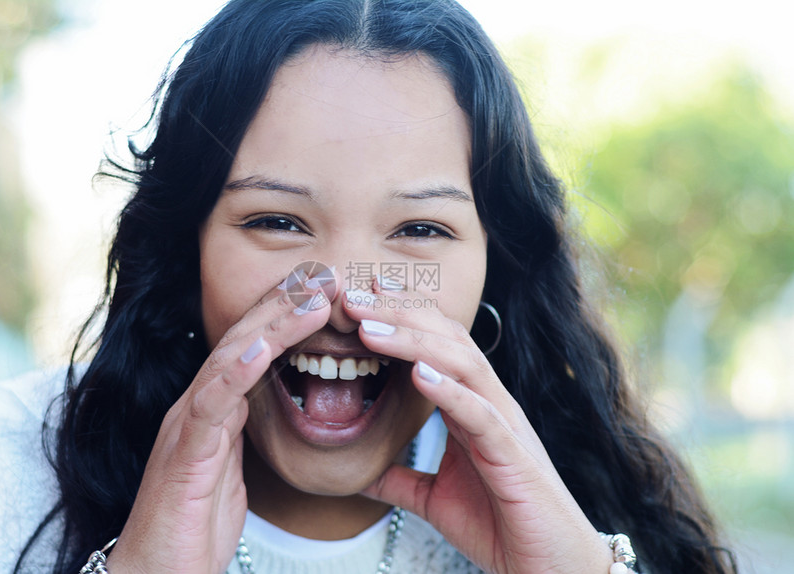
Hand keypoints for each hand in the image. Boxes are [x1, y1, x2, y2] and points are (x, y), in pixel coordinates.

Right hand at [106, 284, 330, 573]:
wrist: (158, 570)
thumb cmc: (194, 524)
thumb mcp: (230, 467)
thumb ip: (240, 430)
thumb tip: (264, 405)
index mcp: (214, 407)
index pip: (251, 347)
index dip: (285, 314)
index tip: (322, 287)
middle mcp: (198, 405)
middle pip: (243, 339)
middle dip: (284, 303)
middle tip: (323, 274)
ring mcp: (188, 424)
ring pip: (230, 359)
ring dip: (272, 326)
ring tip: (310, 300)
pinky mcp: (185, 452)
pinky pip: (212, 404)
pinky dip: (236, 372)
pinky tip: (262, 349)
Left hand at [344, 290, 612, 573]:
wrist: (548, 570)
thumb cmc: (499, 525)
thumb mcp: (433, 498)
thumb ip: (398, 478)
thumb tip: (358, 471)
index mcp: (473, 406)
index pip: (436, 345)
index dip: (399, 318)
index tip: (357, 301)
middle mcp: (491, 403)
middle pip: (446, 340)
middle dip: (398, 314)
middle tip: (353, 297)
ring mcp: (505, 425)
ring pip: (462, 364)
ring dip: (413, 341)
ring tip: (369, 329)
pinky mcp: (514, 456)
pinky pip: (482, 414)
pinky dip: (449, 390)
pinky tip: (417, 373)